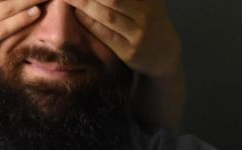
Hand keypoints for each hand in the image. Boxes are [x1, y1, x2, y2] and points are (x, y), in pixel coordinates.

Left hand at [63, 0, 181, 78]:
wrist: (164, 53)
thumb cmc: (148, 20)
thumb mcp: (147, 0)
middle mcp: (147, 14)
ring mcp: (139, 34)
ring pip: (108, 16)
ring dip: (85, 4)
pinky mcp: (130, 51)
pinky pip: (105, 35)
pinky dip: (89, 22)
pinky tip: (77, 14)